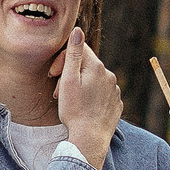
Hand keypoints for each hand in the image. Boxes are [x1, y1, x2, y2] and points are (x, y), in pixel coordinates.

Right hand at [49, 27, 122, 166]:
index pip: (79, 49)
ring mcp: (114, 91)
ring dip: (80, 86)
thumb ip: (74, 53)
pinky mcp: (116, 104)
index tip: (53, 74)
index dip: (63, 59)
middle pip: (86, 66)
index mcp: (97, 67)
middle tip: (57, 91)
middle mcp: (109, 76)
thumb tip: (78, 30)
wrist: (90, 139)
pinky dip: (91, 97)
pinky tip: (82, 109)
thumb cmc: (75, 110)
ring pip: (94, 81)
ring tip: (69, 102)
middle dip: (70, 74)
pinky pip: (101, 94)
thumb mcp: (69, 80)